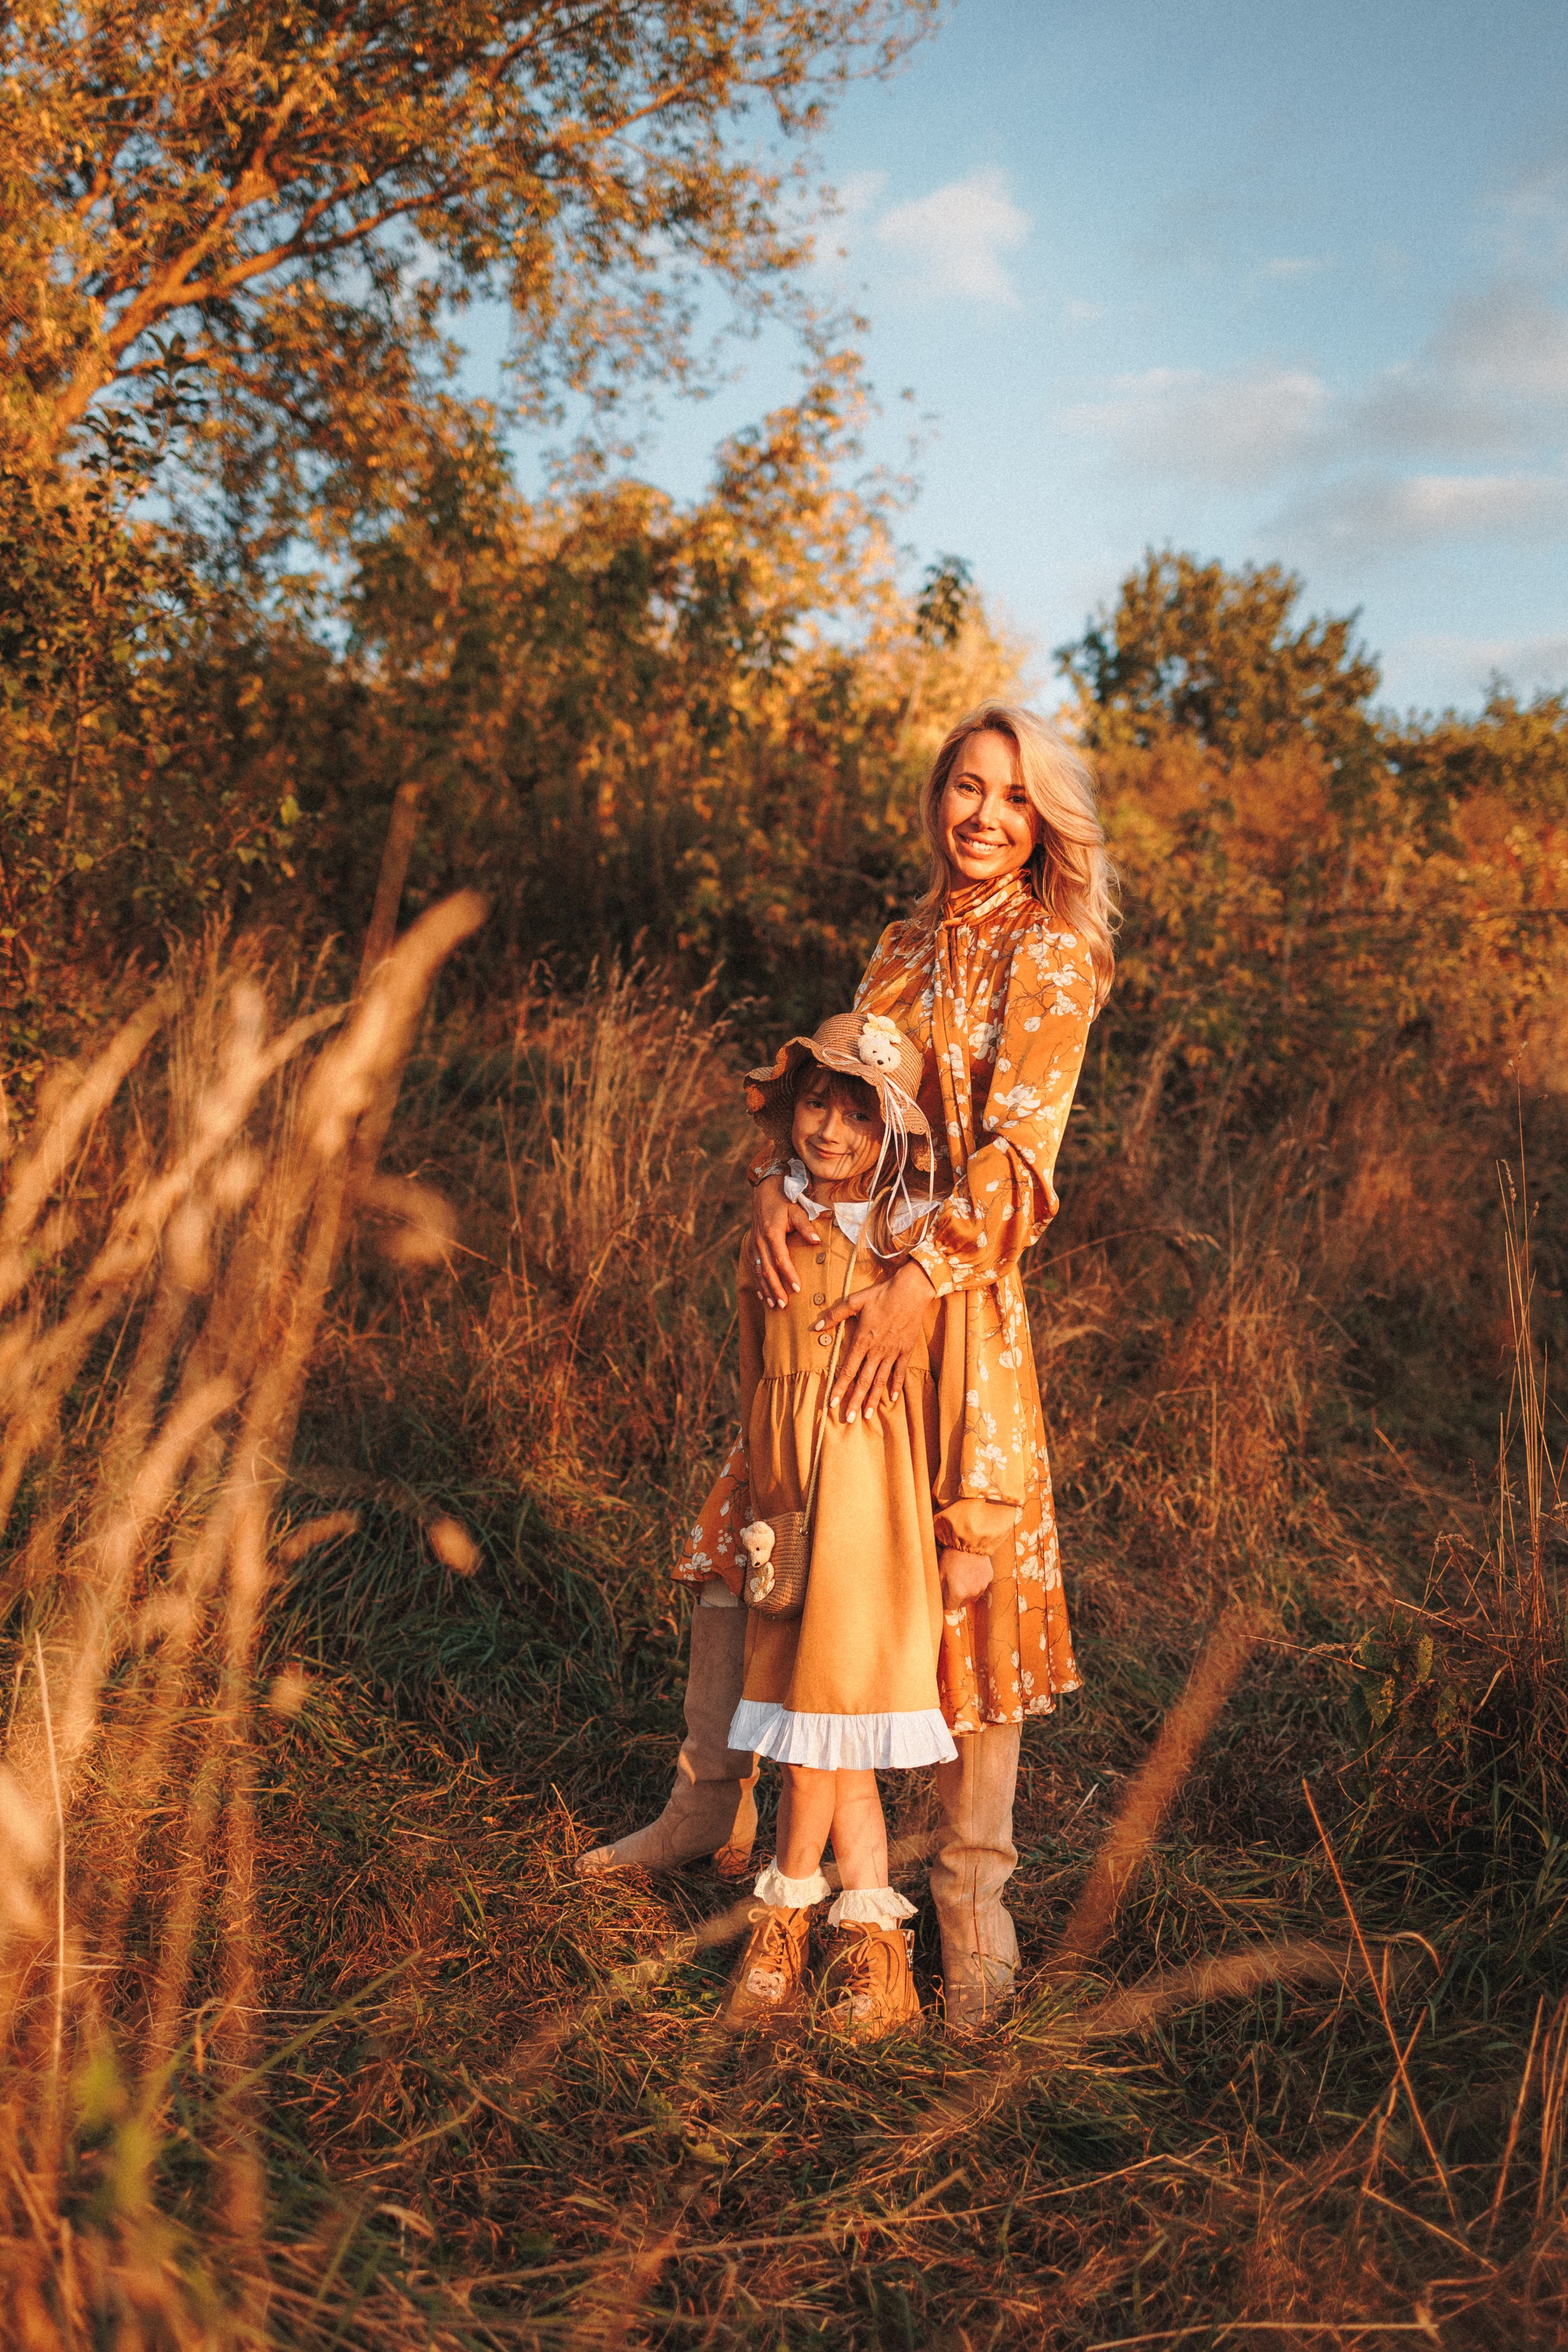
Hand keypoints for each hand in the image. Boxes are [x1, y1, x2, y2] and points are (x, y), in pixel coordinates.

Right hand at [748, 1172, 818, 1307]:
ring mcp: (754, 1245)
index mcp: (772, 1234)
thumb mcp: (796, 1210)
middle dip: (775, 1289)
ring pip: (759, 1272)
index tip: (797, 1289)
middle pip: (767, 1270)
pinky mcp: (752, 1247)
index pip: (781, 1259)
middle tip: (783, 1304)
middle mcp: (760, 1242)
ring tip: (774, 1305)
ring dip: (766, 1289)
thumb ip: (806, 1226)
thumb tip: (816, 1242)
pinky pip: (754, 1269)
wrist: (764, 1192)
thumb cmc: (784, 1202)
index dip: (789, 1275)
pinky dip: (758, 1283)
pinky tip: (763, 1296)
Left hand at [814, 1259, 934, 1422]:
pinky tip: (892, 1398)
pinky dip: (896, 1385)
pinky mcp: (906, 1350)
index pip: (848, 1370)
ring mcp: (893, 1352)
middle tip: (848, 1419)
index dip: (839, 1387)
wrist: (911, 1291)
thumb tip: (816, 1326)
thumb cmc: (881, 1294)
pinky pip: (900, 1372)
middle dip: (855, 1401)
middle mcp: (877, 1350)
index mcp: (862, 1340)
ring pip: (880, 1380)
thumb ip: (835, 1315)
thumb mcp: (854, 1300)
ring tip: (867, 1415)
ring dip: (873, 1398)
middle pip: (863, 1381)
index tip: (832, 1403)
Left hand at [940, 1547, 993, 1602]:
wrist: (970, 1541)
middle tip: (953, 1582)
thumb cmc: (952, 1556)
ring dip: (968, 1590)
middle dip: (957, 1596)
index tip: (945, 1593)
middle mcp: (972, 1593)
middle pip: (963, 1603)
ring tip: (963, 1576)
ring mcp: (982, 1586)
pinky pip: (981, 1585)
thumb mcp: (940, 1571)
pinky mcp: (989, 1578)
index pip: (951, 1606)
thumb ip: (939, 1588)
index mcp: (958, 1593)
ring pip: (973, 1595)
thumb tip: (937, 1598)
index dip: (947, 1600)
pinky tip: (972, 1570)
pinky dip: (976, 1582)